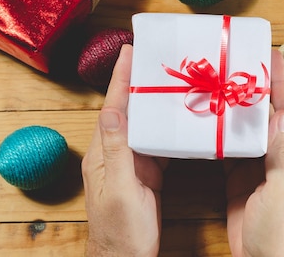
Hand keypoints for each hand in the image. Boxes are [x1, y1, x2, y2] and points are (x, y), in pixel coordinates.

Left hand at [82, 44, 167, 256]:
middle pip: (127, 110)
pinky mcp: (146, 174)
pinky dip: (166, 128)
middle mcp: (115, 154)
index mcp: (104, 154)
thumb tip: (110, 111)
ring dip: (154, 102)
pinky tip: (179, 119)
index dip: (120, 79)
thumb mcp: (121, 190)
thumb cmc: (121, 232)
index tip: (130, 51)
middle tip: (154, 57)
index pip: (112, 108)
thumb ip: (117, 151)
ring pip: (143, 125)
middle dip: (138, 82)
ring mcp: (131, 164)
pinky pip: (157, 144)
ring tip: (170, 79)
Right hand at [224, 49, 283, 256]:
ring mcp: (257, 168)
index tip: (271, 56)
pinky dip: (221, 134)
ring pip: (246, 130)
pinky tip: (210, 122)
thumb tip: (282, 112)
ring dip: (237, 108)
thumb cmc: (280, 230)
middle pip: (266, 115)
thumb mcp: (281, 189)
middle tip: (240, 63)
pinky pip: (230, 150)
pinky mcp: (238, 179)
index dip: (280, 82)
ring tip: (221, 84)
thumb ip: (281, 153)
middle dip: (256, 88)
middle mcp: (276, 157)